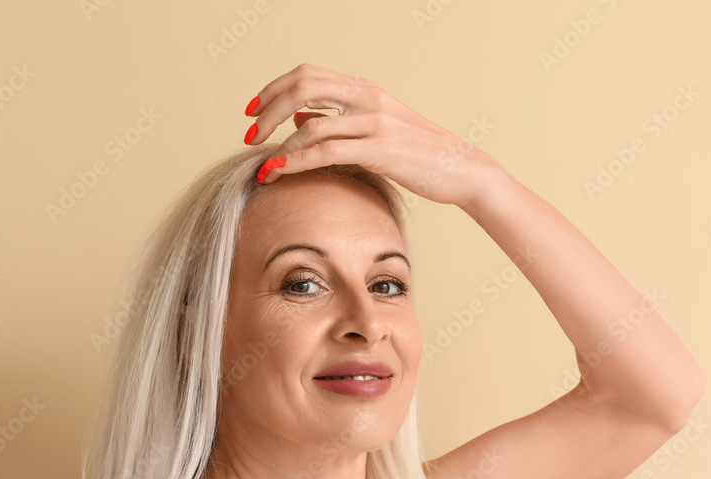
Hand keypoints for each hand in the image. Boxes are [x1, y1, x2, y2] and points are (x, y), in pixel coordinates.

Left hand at [242, 63, 499, 209]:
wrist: (462, 168)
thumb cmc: (420, 154)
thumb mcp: (377, 129)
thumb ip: (339, 121)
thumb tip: (302, 120)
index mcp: (365, 89)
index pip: (307, 75)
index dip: (272, 90)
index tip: (251, 111)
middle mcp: (368, 97)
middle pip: (302, 87)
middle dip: (267, 111)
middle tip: (249, 134)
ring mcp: (375, 121)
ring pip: (311, 123)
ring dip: (278, 143)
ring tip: (262, 164)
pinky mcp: (380, 149)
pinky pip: (327, 152)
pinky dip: (297, 160)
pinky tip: (280, 170)